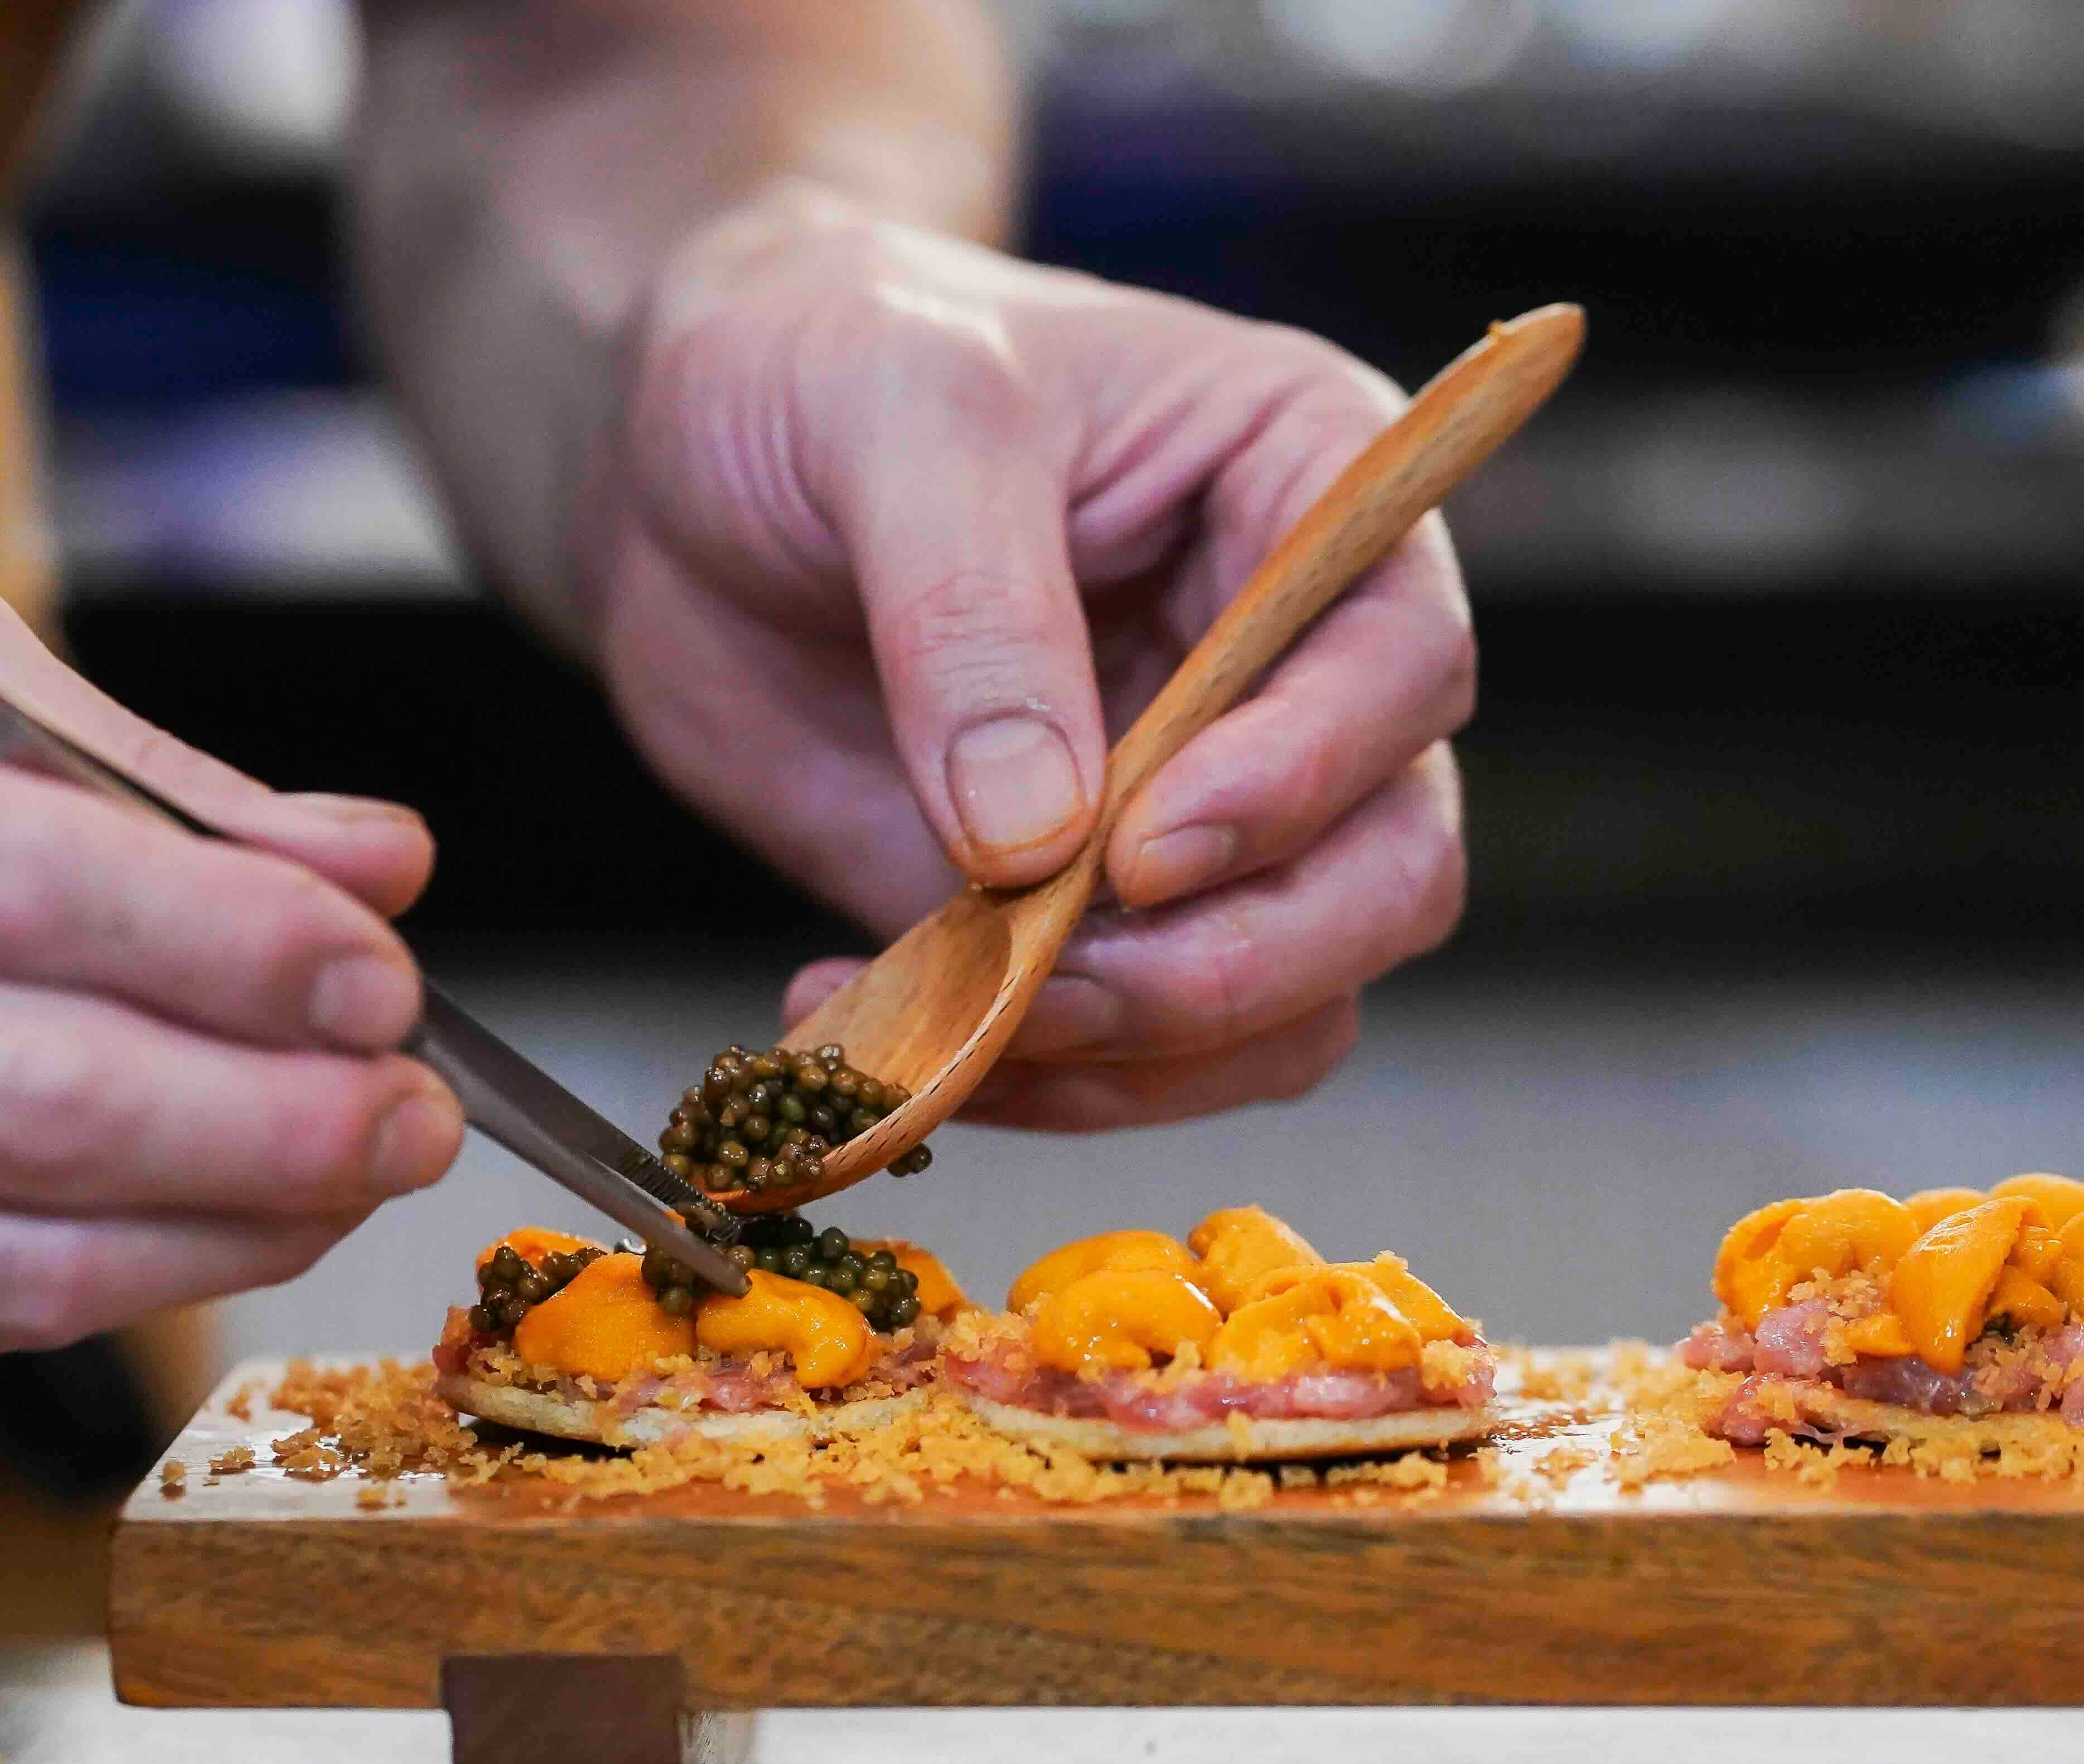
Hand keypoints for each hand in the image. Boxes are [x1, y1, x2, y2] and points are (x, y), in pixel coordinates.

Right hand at [0, 577, 459, 1361]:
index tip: (383, 973)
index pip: (12, 880)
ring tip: (356, 1170)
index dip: (233, 949)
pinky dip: (118, 1283)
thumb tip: (371, 864)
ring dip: (226, 1226)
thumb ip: (130, 769)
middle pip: (23, 1095)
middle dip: (270, 1117)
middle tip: (413, 1106)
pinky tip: (223, 1222)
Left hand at [588, 189, 1471, 1128]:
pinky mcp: (1086, 914)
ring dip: (1136, 1059)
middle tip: (1055, 986)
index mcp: (1307, 488)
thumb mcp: (893, 415)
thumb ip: (972, 614)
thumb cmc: (817, 362)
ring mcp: (1198, 809)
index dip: (1302, 778)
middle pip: (1387, 871)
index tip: (1143, 848)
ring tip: (949, 1031)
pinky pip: (1134, 1054)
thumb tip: (1036, 836)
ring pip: (1285, 1004)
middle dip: (1233, 964)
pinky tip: (877, 1038)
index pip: (1403, 664)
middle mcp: (1293, 667)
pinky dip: (1027, 1081)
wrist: (680, 456)